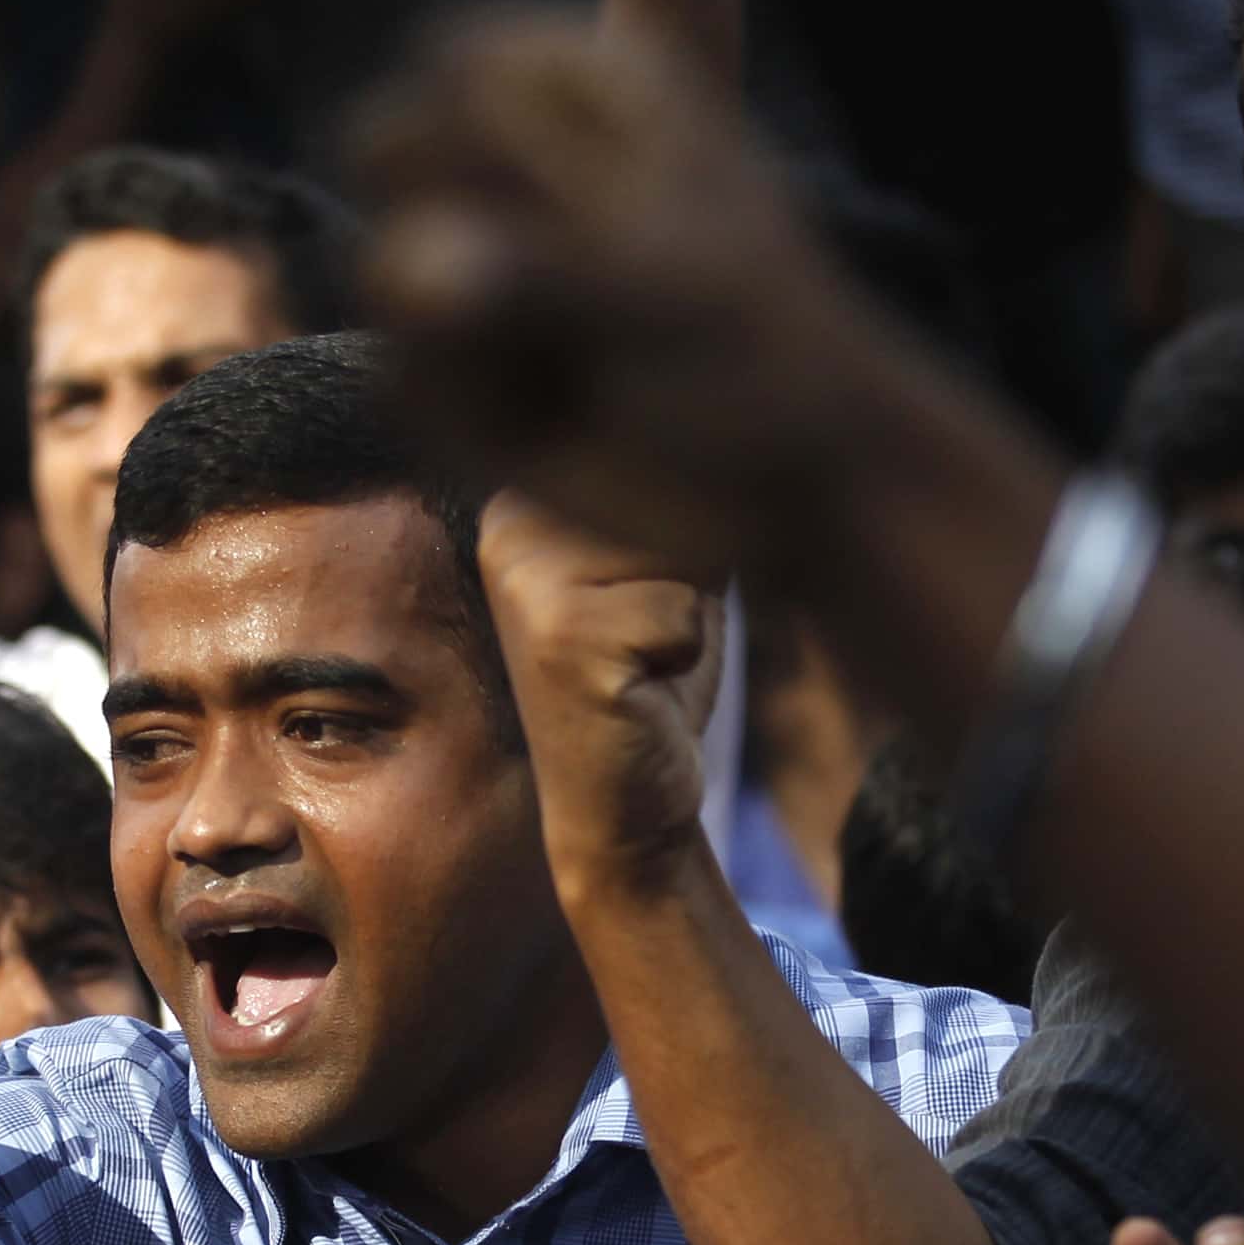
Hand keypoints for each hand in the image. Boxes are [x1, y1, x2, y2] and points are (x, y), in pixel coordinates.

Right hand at [352, 14, 865, 576]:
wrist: (791, 491)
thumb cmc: (757, 353)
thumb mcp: (663, 277)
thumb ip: (527, 256)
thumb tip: (396, 273)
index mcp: (571, 89)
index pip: (457, 64)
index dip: (496, 141)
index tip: (598, 203)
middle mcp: (504, 164)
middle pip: (384, 148)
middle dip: (469, 228)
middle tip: (585, 289)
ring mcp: (465, 267)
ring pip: (378, 272)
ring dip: (479, 338)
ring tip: (584, 366)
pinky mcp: (446, 367)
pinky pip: (397, 380)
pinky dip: (474, 413)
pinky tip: (554, 424)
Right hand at [480, 492, 724, 886]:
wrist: (620, 802)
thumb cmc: (652, 675)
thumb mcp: (667, 559)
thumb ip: (681, 488)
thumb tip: (736, 442)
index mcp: (522, 496)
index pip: (649, 454)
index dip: (687, 526)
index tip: (645, 595)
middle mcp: (507, 527)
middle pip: (667, 492)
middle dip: (691, 567)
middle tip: (652, 632)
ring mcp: (526, 581)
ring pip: (679, 544)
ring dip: (690, 605)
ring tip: (649, 650)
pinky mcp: (563, 638)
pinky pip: (680, 610)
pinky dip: (685, 648)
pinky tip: (643, 683)